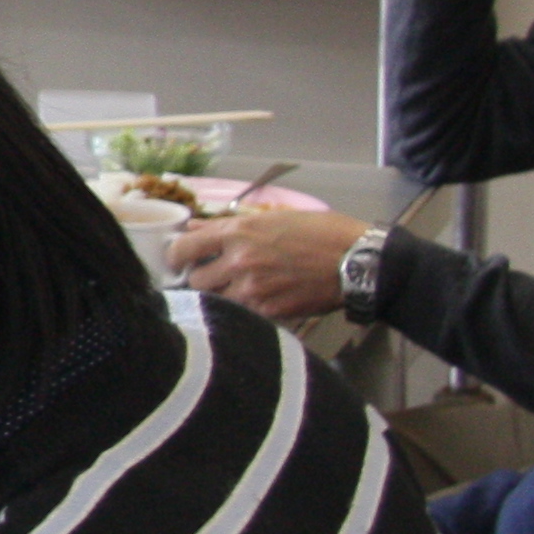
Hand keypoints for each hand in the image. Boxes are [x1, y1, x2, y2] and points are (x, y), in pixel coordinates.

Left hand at [169, 206, 372, 323]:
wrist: (357, 262)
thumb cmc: (321, 233)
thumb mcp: (274, 219)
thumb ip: (229, 226)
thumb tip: (195, 227)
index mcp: (239, 233)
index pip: (185, 247)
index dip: (176, 255)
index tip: (179, 260)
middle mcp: (240, 261)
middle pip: (196, 280)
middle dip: (202, 278)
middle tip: (215, 275)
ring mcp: (253, 291)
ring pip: (215, 300)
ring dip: (221, 296)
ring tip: (238, 289)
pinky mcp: (269, 313)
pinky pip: (241, 314)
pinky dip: (244, 310)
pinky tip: (258, 301)